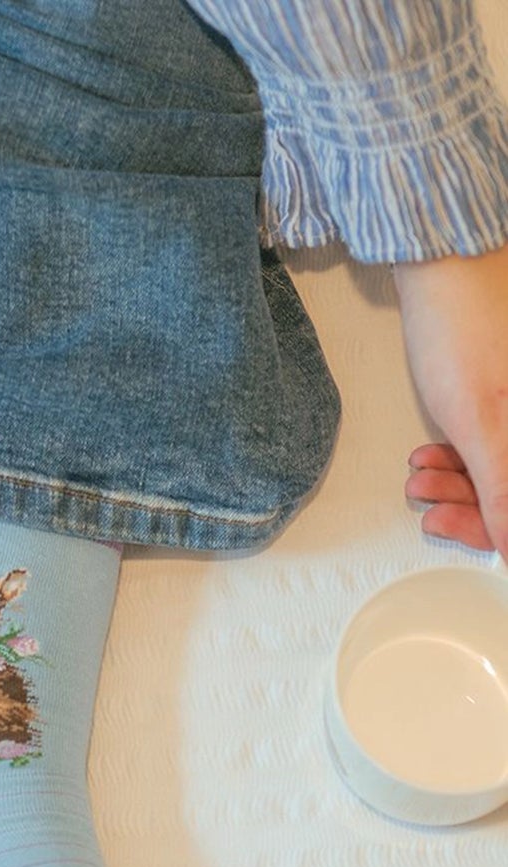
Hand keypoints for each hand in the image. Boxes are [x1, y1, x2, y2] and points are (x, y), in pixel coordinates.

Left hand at [396, 245, 507, 559]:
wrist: (442, 269)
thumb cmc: (463, 332)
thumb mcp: (484, 423)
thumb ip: (505, 488)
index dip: (507, 531)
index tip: (479, 545)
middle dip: (477, 507)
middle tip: (431, 510)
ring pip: (502, 468)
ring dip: (460, 485)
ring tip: (419, 479)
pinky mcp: (506, 399)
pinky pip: (493, 445)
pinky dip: (460, 460)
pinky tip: (426, 460)